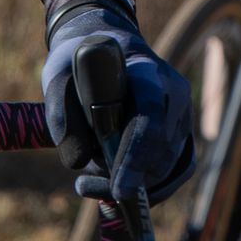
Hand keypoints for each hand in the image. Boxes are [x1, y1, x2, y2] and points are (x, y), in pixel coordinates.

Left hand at [42, 1, 193, 203]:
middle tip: (84, 186)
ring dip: (134, 188)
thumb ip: (61, 114)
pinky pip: (173, 172)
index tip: (119, 188)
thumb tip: (78, 162)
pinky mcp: (181, 135)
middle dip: (129, 179)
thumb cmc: (80, 62)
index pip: (150, 115)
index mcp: (147, 71)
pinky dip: (146, 188)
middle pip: (163, 150)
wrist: (103, 51)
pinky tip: (112, 187)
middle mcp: (174, 94)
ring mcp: (182, 116)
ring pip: (170, 168)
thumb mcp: (59, 76)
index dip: (137, 154)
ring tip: (89, 184)